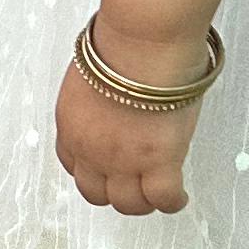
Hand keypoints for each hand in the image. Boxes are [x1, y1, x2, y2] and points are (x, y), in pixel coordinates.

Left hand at [57, 53, 206, 216]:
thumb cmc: (120, 46)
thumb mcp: (91, 78)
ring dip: (141, 202)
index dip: (90, 171)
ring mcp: (122, 160)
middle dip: (112, 193)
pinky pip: (162, 198)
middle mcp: (90, 149)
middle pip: (94, 192)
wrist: (140, 45)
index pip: (72, 164)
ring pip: (127, 203)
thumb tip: (114, 99)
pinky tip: (177, 198)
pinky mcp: (156, 162)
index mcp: (71, 126)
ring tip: (155, 195)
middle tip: (131, 187)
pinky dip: (171, 202)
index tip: (101, 170)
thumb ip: (99, 99)